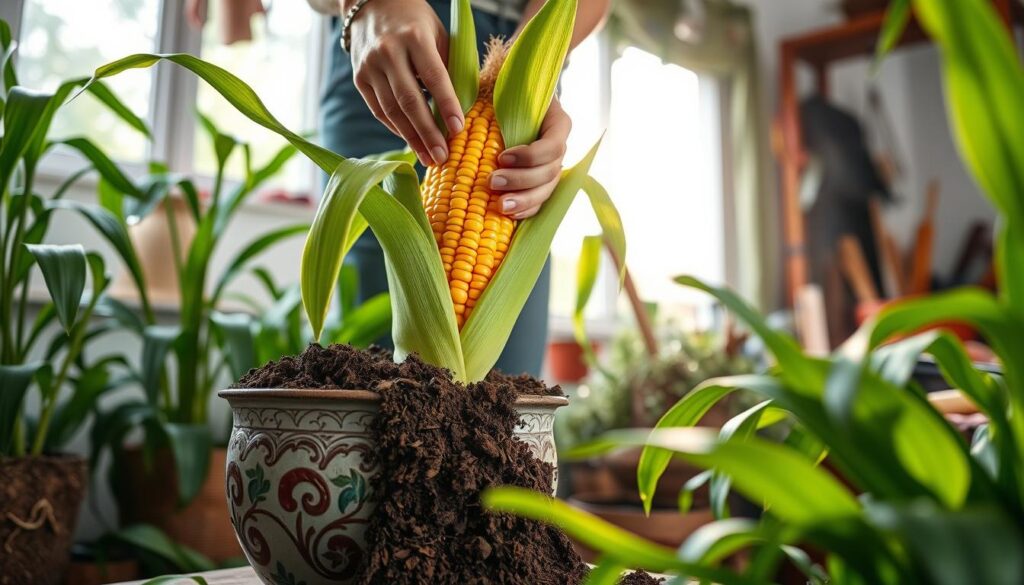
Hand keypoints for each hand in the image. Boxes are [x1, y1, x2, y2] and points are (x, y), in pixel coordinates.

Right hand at [347, 0, 464, 165]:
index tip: (458, 129)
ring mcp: (369, 66)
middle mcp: (388, 52)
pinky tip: (412, 142)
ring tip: (429, 158)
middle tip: (442, 157)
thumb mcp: (438, 34)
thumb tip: (464, 106)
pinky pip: (379, 111)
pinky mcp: (359, 79)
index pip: (434, 77)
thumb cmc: (415, 22)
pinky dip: (396, 129)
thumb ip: (449, 67)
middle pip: (409, 100)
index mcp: (414, 37)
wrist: (372, 4)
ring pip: (392, 110)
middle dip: (428, 133)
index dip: (447, 104)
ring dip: (412, 138)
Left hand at [491, 98, 571, 218]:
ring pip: (546, 190)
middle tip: (492, 181)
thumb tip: (457, 127)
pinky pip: (538, 201)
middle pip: (550, 172)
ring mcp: (550, 166)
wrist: (504, 94)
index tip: (501, 157)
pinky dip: (525, 210)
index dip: (530, 156)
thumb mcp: (497, 87)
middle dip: (522, 181)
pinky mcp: (538, 182)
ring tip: (500, 206)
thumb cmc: (500, 88)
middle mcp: (557, 147)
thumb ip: (488, 102)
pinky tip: (508, 215)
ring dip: (524, 200)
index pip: (553, 145)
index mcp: (556, 123)